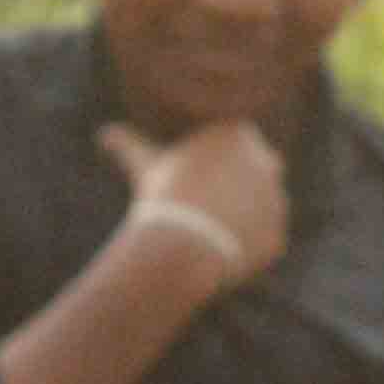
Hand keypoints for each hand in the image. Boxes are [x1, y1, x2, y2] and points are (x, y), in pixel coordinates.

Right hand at [99, 115, 290, 285]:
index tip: (195, 173)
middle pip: (253, 172)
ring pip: (260, 208)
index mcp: (240, 135)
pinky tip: (215, 251)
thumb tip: (105, 133)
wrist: (186, 239)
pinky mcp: (278, 237)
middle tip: (202, 201)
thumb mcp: (143, 163)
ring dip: (241, 215)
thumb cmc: (163, 192)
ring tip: (206, 228)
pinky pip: (261, 241)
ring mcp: (277, 203)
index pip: (235, 141)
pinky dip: (243, 246)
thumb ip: (128, 144)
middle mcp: (268, 165)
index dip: (214, 158)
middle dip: (234, 184)